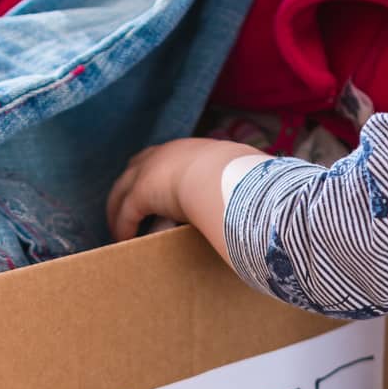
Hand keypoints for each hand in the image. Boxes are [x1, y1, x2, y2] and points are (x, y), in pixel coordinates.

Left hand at [107, 138, 260, 243]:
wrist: (225, 176)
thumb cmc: (242, 177)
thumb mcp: (244, 176)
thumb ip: (245, 184)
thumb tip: (269, 194)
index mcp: (190, 150)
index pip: (167, 157)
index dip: (159, 172)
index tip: (161, 188)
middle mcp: (165, 155)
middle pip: (136, 167)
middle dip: (130, 184)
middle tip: (129, 205)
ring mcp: (150, 171)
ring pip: (122, 190)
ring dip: (118, 208)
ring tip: (120, 227)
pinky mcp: (141, 192)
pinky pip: (125, 212)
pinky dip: (121, 225)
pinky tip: (122, 238)